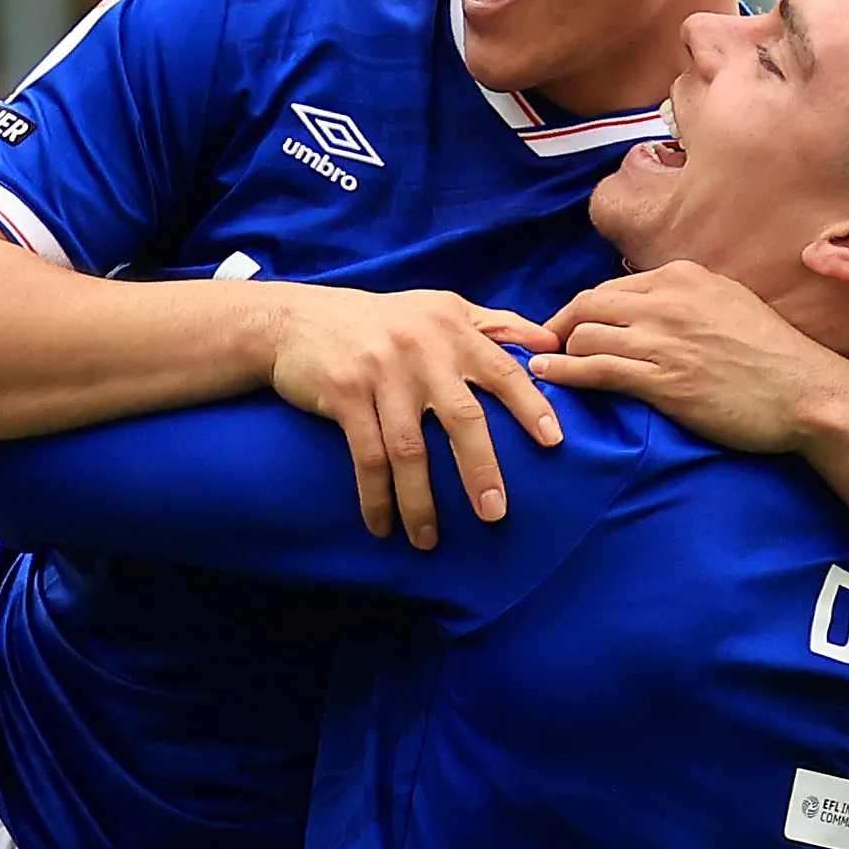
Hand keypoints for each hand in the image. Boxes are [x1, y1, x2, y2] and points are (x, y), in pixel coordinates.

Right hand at [258, 285, 558, 546]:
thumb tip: (548, 346)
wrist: (294, 320)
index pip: (502, 370)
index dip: (530, 406)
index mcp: (452, 330)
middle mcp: (421, 349)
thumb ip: (496, 324)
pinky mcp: (345, 394)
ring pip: (410, 449)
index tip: (554, 442)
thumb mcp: (440, 308)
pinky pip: (366, 457)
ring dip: (420, 502)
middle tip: (495, 514)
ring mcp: (381, 372)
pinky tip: (383, 526)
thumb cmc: (382, 320)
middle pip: (463, 418)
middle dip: (480, 470)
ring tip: (428, 541)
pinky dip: (375, 497)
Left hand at [531, 262, 848, 456]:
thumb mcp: (731, 304)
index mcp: (683, 277)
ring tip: (545, 368)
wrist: (805, 392)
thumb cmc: (775, 357)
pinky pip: (594, 370)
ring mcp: (662, 339)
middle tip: (546, 346)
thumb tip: (659, 306)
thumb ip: (690, 300)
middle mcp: (667, 301)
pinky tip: (545, 378)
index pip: (614, 287)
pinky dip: (562, 373)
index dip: (585, 309)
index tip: (573, 327)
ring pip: (585, 334)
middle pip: (589, 304)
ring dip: (559, 352)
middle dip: (560, 326)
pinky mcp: (660, 379)